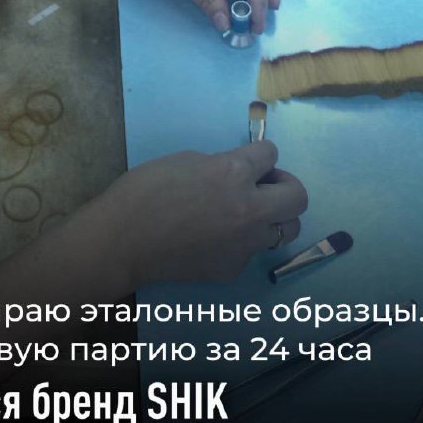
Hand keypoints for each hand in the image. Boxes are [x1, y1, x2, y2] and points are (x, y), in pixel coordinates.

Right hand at [111, 140, 306, 288]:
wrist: (123, 240)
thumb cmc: (146, 190)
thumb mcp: (185, 160)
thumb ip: (220, 164)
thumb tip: (237, 171)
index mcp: (234, 173)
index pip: (271, 154)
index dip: (261, 154)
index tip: (252, 159)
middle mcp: (250, 209)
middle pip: (298, 197)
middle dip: (285, 185)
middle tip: (263, 186)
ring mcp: (245, 243)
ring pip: (287, 230)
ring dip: (273, 217)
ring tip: (247, 214)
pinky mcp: (234, 268)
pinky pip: (252, 250)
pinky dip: (242, 241)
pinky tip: (215, 238)